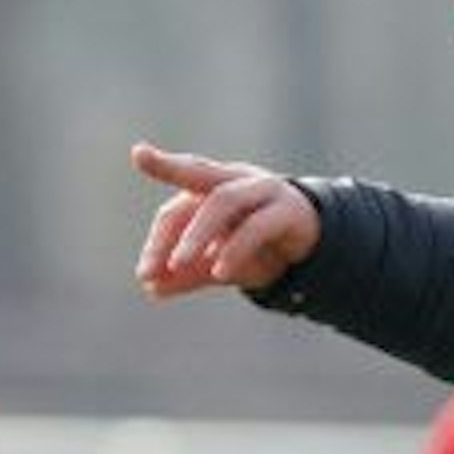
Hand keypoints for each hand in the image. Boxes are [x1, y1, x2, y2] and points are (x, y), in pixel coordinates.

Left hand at [132, 142, 320, 296]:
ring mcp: (264, 191)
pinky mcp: (288, 211)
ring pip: (224, 201)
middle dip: (170, 189)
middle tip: (147, 256)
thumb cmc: (258, 247)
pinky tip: (218, 272)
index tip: (139, 164)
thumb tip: (151, 288)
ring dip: (197, 234)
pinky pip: (257, 226)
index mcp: (213, 188)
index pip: (179, 201)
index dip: (158, 222)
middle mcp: (236, 180)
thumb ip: (187, 273)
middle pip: (198, 174)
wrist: (314, 248)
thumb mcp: (219, 262)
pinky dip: (235, 248)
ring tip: (177, 264)